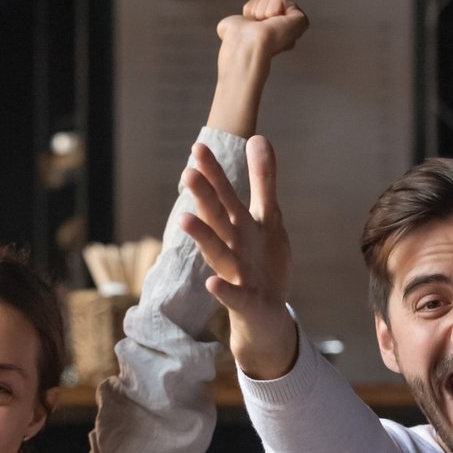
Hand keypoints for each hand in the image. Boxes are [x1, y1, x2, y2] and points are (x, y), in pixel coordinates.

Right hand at [179, 136, 298, 379]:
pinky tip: (211, 283)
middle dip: (203, 197)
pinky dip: (224, 290)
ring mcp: (236, 274)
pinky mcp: (245, 301)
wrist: (265, 315)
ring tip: (185, 219)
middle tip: (187, 172)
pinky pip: (233, 296)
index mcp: (237, 225)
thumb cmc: (262, 262)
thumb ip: (262, 180)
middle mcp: (231, 246)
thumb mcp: (267, 218)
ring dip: (202, 237)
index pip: (223, 195)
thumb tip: (256, 137)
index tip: (198, 147)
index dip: (214, 173)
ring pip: (217, 253)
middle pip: (216, 218)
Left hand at [216, 0, 308, 62]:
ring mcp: (293, 23)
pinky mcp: (300, 19)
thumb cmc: (236, 41)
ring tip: (263, 26)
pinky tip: (272, 23)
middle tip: (258, 25)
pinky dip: (271, 7)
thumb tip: (227, 28)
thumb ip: (235, 22)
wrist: (245, 46)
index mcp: (272, 28)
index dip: (250, 9)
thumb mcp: (230, 26)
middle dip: (258, 6)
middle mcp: (284, 26)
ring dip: (262, 8)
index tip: (251, 27)